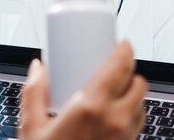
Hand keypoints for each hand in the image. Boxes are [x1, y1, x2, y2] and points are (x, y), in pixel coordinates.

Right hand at [19, 40, 146, 139]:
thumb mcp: (31, 128)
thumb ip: (33, 93)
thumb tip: (37, 68)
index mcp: (92, 108)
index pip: (120, 66)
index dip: (126, 49)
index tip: (123, 43)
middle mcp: (115, 122)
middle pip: (138, 83)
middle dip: (130, 72)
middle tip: (115, 68)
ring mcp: (124, 139)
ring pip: (142, 105)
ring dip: (133, 94)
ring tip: (115, 92)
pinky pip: (138, 125)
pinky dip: (132, 114)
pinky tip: (114, 117)